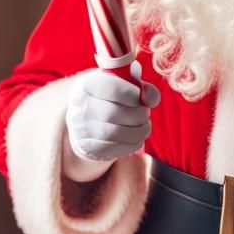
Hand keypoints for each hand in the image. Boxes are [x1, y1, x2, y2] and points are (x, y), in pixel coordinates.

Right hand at [63, 61, 160, 181]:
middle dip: (138, 114)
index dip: (131, 93)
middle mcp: (80, 107)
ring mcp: (82, 129)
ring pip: (116, 132)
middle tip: (145, 114)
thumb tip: (152, 99)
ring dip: (138, 130)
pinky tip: (136, 138)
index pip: (110, 87)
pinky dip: (133, 143)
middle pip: (113, 112)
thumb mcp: (123, 86)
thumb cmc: (111, 100)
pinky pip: (116, 148)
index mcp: (87, 85)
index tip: (140, 98)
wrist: (89, 125)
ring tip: (144, 126)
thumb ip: (141, 87)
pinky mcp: (90, 148)